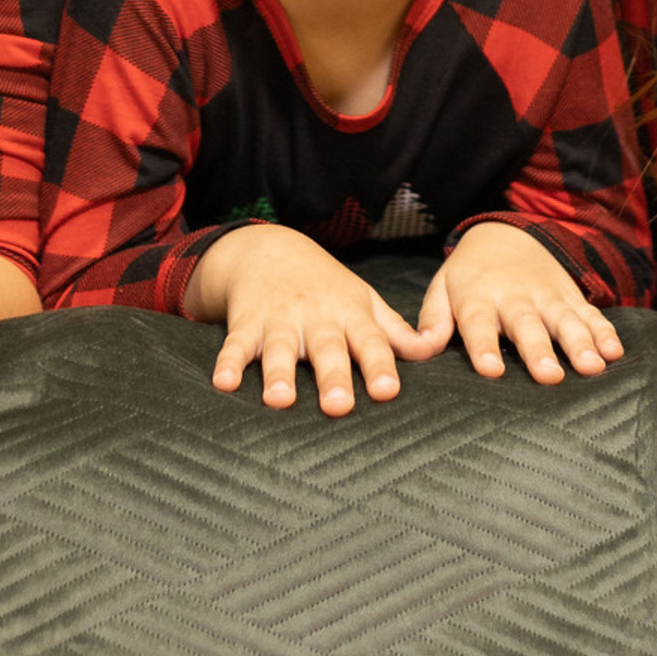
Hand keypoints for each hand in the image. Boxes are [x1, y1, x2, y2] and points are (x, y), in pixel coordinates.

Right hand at [184, 224, 445, 415]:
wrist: (271, 249)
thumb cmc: (326, 286)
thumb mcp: (364, 301)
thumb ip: (395, 331)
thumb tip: (433, 351)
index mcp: (350, 315)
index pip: (370, 343)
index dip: (379, 366)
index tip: (387, 391)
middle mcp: (317, 319)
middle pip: (327, 349)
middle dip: (332, 376)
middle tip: (338, 405)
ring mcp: (280, 320)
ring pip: (280, 349)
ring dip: (278, 374)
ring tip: (279, 400)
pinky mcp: (246, 323)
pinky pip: (236, 345)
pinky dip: (228, 363)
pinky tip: (223, 383)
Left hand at [418, 223, 624, 385]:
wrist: (506, 234)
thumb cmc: (469, 276)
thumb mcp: (443, 289)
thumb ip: (432, 321)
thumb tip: (420, 351)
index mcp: (477, 297)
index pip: (479, 323)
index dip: (484, 346)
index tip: (491, 370)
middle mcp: (514, 296)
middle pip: (527, 324)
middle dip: (539, 350)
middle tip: (549, 376)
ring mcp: (546, 295)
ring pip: (564, 319)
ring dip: (579, 343)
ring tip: (592, 366)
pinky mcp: (570, 296)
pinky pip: (590, 313)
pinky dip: (604, 331)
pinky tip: (615, 352)